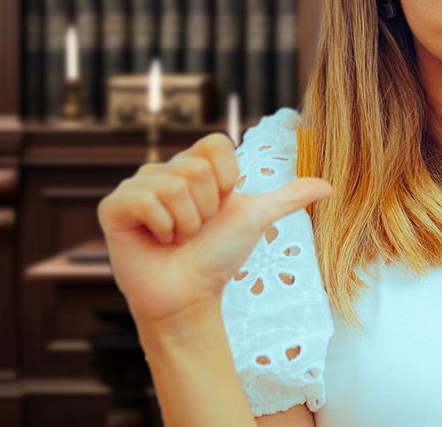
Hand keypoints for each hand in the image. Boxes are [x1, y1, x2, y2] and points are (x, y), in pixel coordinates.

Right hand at [97, 133, 332, 326]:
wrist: (190, 295)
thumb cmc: (219, 256)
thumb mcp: (256, 219)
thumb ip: (287, 198)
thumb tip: (328, 185)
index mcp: (192, 165)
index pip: (216, 144)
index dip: (227, 179)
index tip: (221, 206)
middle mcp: (162, 170)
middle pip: (195, 168)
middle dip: (206, 209)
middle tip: (195, 230)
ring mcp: (135, 186)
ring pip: (173, 186)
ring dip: (185, 222)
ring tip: (176, 237)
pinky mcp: (113, 207)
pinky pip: (145, 200)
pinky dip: (161, 226)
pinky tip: (156, 240)